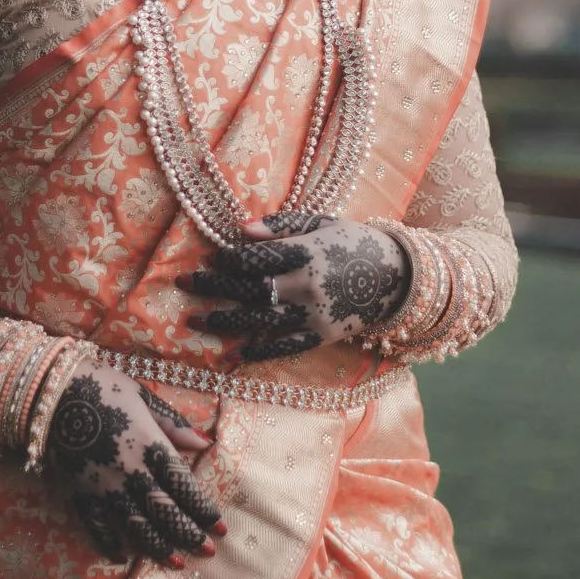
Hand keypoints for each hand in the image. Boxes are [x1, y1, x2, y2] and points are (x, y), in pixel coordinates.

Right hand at [47, 365, 225, 565]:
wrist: (52, 390)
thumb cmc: (103, 385)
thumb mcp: (144, 396)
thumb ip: (173, 424)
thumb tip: (204, 444)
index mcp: (151, 445)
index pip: (184, 485)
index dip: (204, 509)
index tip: (220, 527)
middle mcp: (131, 470)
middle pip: (165, 510)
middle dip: (189, 533)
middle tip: (208, 552)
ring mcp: (104, 485)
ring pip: (136, 523)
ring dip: (158, 545)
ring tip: (177, 563)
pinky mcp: (79, 491)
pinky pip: (96, 524)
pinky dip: (108, 542)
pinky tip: (122, 556)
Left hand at [176, 212, 409, 363]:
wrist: (397, 277)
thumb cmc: (354, 242)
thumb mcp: (321, 222)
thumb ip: (281, 226)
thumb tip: (241, 230)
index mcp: (305, 253)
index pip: (255, 257)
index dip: (228, 258)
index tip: (210, 258)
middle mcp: (305, 285)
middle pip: (248, 288)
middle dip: (212, 286)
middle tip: (182, 283)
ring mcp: (312, 315)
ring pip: (258, 320)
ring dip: (223, 321)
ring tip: (194, 320)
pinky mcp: (319, 337)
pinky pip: (282, 348)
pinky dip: (255, 353)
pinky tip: (230, 356)